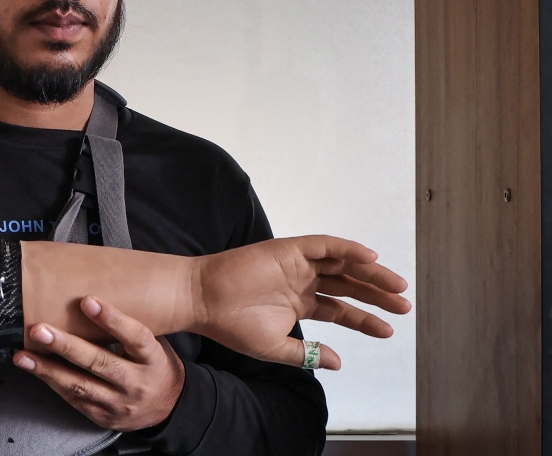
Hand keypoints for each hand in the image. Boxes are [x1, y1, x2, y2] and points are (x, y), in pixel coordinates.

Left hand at [13, 296, 184, 431]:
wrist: (169, 406)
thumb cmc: (155, 363)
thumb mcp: (154, 341)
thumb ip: (128, 325)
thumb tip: (92, 295)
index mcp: (152, 359)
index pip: (135, 337)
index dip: (112, 319)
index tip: (87, 300)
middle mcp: (136, 383)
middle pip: (100, 363)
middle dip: (66, 346)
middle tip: (40, 330)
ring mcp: (118, 403)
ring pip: (81, 386)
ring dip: (48, 369)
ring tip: (23, 355)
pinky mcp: (102, 417)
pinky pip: (73, 399)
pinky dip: (52, 382)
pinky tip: (34, 369)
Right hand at [195, 235, 410, 369]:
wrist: (204, 301)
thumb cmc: (232, 324)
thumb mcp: (274, 347)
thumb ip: (306, 353)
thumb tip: (337, 362)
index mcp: (300, 304)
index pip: (341, 309)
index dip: (366, 320)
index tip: (388, 330)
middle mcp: (303, 282)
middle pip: (349, 285)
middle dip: (377, 294)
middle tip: (404, 304)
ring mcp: (296, 265)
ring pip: (342, 264)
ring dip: (370, 272)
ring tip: (396, 285)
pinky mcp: (288, 250)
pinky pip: (323, 246)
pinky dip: (346, 249)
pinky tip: (369, 258)